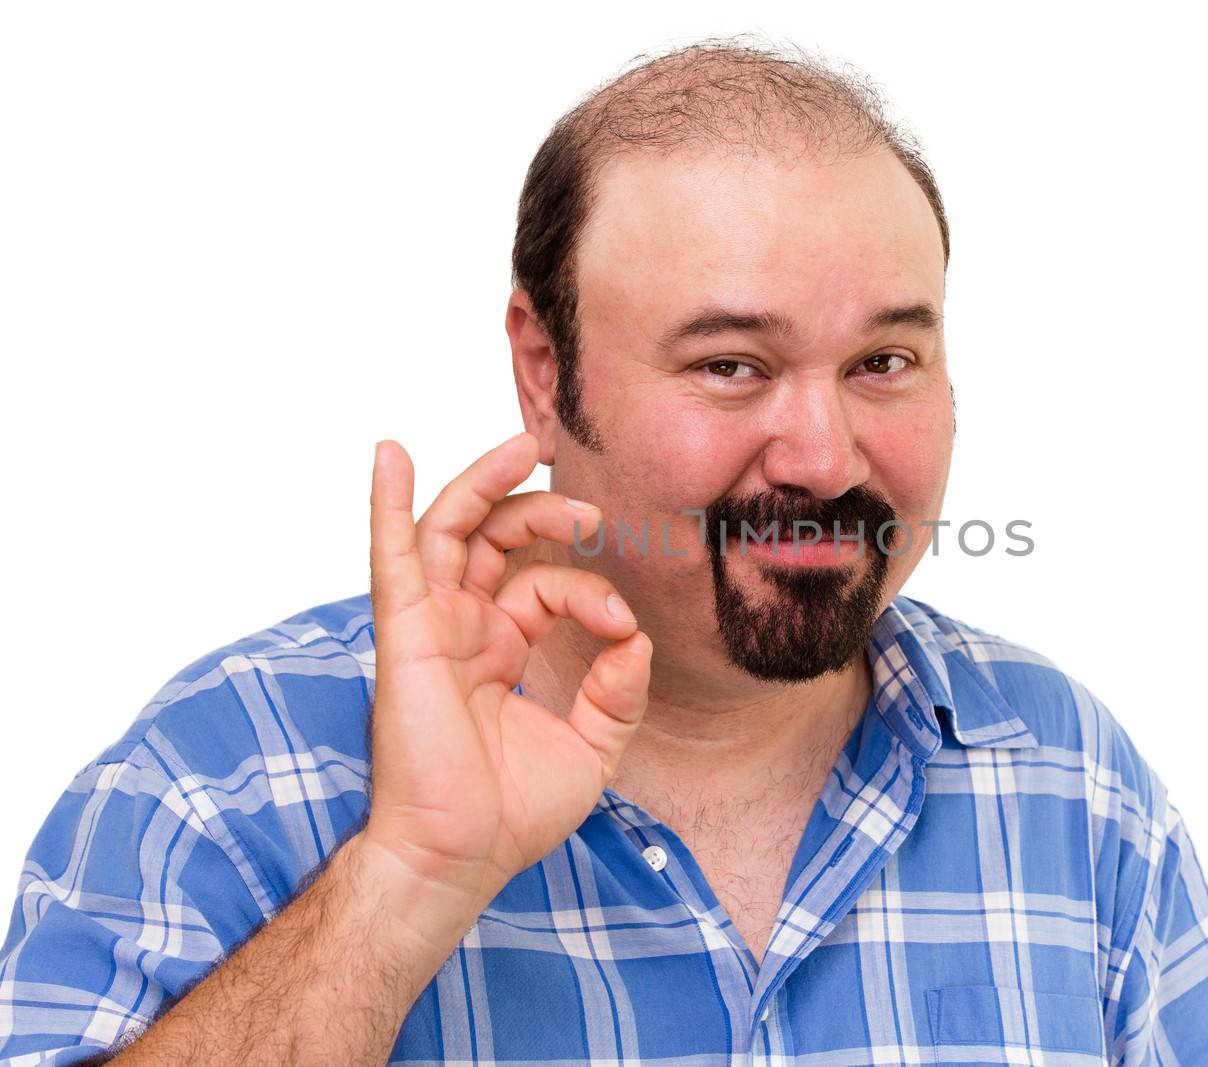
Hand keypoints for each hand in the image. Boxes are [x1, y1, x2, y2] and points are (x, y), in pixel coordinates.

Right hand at [360, 432, 651, 918]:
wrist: (459, 858)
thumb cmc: (511, 814)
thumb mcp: (591, 747)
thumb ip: (618, 691)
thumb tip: (635, 637)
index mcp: (500, 649)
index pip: (544, 588)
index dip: (589, 591)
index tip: (620, 626)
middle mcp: (462, 630)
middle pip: (494, 540)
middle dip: (540, 510)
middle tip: (587, 508)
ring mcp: (430, 627)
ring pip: (450, 531)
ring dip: (483, 483)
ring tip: (524, 446)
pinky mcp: (404, 635)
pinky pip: (391, 556)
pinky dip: (387, 502)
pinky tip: (390, 454)